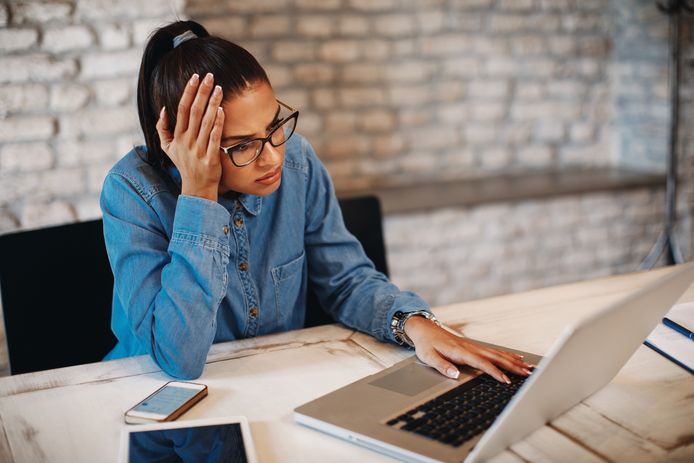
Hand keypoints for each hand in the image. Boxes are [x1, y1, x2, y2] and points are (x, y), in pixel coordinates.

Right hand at [156, 72, 224, 201]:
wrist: (196, 188)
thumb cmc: (184, 165)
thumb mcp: (168, 148)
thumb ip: (162, 129)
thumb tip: (163, 109)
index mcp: (177, 136)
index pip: (182, 109)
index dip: (188, 92)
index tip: (195, 77)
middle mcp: (187, 141)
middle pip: (194, 112)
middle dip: (202, 92)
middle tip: (209, 76)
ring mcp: (198, 149)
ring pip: (205, 122)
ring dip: (212, 103)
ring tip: (219, 88)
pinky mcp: (210, 158)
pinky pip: (214, 137)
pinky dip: (218, 123)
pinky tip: (221, 110)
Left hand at [404, 316, 532, 382]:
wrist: (425, 329)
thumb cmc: (426, 344)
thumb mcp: (428, 356)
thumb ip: (441, 366)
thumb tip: (454, 374)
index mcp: (460, 351)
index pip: (481, 363)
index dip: (495, 372)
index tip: (507, 380)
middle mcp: (470, 347)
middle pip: (495, 357)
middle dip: (512, 366)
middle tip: (528, 374)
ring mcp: (474, 346)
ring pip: (497, 354)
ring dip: (514, 360)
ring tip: (529, 367)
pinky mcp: (474, 346)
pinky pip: (494, 351)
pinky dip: (507, 355)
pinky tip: (517, 358)